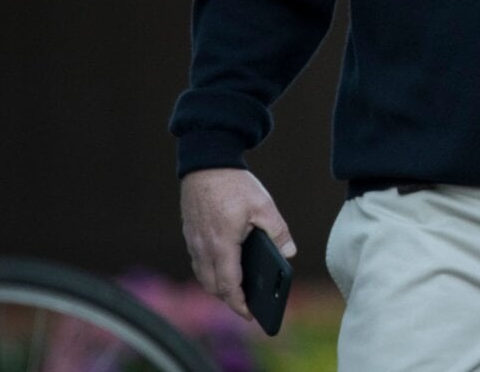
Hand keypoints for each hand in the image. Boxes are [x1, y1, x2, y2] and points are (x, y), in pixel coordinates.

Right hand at [180, 168, 295, 319]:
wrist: (207, 164)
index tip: (250, 315)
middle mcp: (203, 248)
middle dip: (229, 299)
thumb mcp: (264, 206)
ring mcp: (194, 242)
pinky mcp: (190, 234)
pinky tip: (224, 268)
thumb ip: (278, 232)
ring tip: (237, 290)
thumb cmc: (235, 185)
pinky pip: (198, 262)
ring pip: (202, 276)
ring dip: (218, 286)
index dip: (239, 304)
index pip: (228, 285)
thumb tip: (289, 253)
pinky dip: (210, 272)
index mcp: (222, 245)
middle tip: (247, 305)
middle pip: (212, 286)